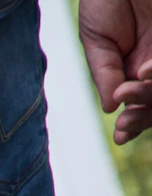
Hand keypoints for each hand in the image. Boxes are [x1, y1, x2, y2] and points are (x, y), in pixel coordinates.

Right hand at [80, 0, 151, 143]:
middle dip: (144, 115)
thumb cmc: (104, 1)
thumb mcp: (96, 39)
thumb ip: (104, 72)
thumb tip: (111, 106)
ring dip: (151, 96)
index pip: (138, 101)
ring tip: (133, 84)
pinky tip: (145, 71)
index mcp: (133, 67)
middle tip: (126, 122)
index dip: (133, 121)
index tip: (121, 134)